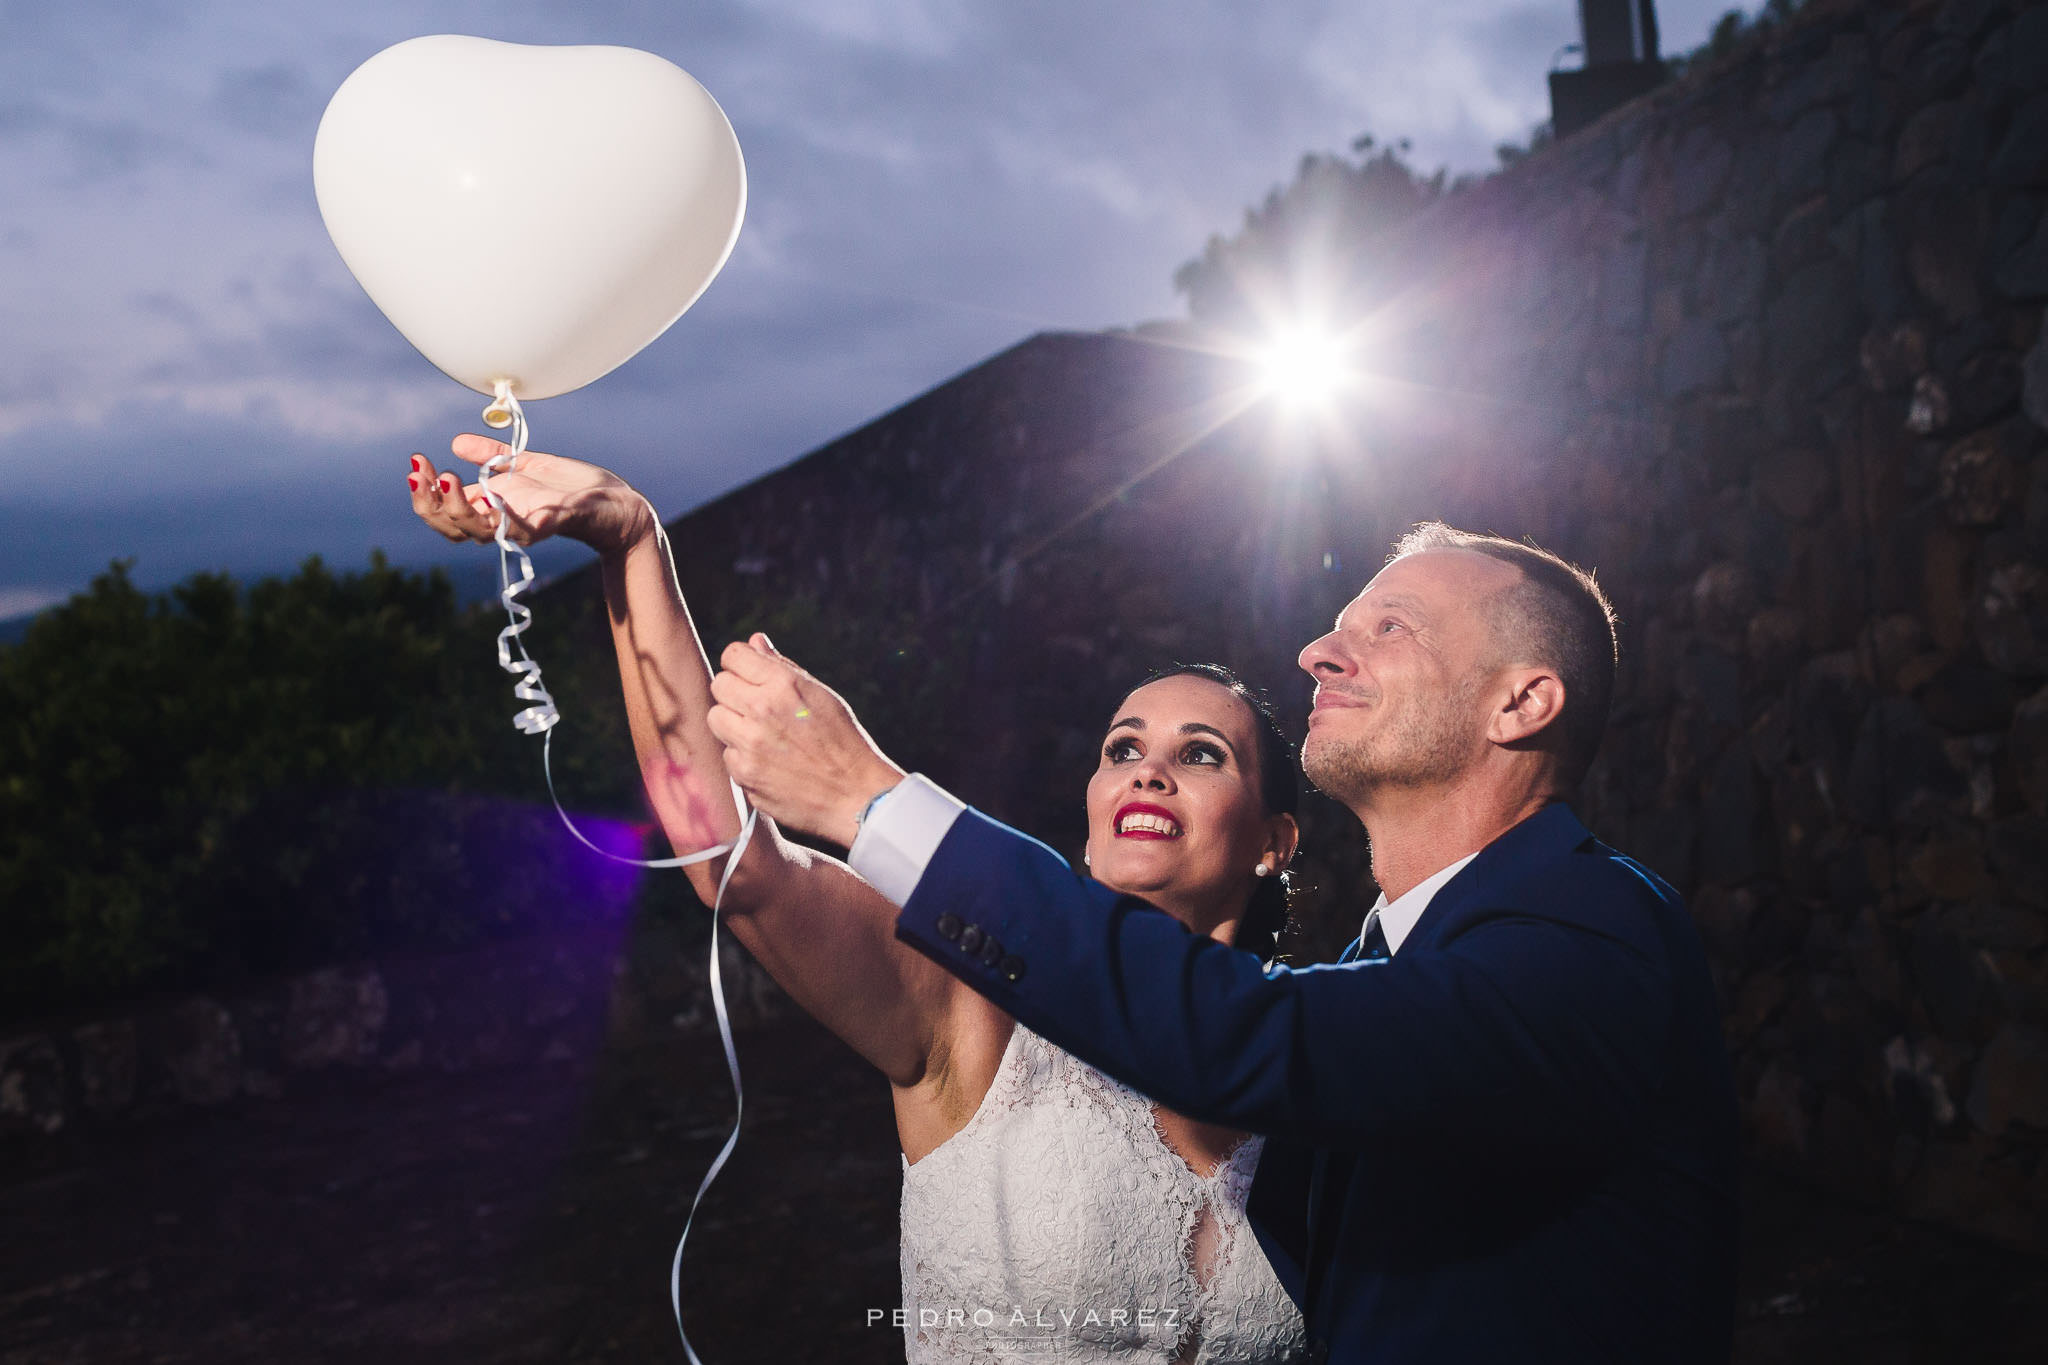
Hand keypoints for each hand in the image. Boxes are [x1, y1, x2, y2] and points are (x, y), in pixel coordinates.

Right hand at [407, 434, 656, 556]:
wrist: (617, 503)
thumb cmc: (574, 487)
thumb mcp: (526, 464)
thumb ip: (492, 455)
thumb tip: (458, 442)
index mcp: (494, 508)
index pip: (445, 511)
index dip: (426, 492)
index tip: (418, 463)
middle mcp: (504, 523)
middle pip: (452, 527)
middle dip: (430, 502)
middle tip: (423, 473)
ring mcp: (525, 527)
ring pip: (478, 531)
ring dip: (457, 508)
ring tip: (448, 480)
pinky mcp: (550, 524)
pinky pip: (521, 525)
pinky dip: (502, 513)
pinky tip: (489, 493)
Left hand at [707, 635, 906, 847]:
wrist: (856, 794)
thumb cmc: (842, 740)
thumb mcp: (820, 694)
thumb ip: (782, 667)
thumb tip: (754, 641)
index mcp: (783, 684)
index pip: (733, 655)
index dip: (742, 664)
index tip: (751, 676)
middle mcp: (761, 710)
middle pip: (719, 685)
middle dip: (735, 692)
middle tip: (757, 707)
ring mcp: (750, 744)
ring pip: (716, 719)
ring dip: (733, 724)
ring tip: (762, 734)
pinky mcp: (744, 774)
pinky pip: (727, 755)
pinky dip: (743, 757)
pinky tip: (769, 762)